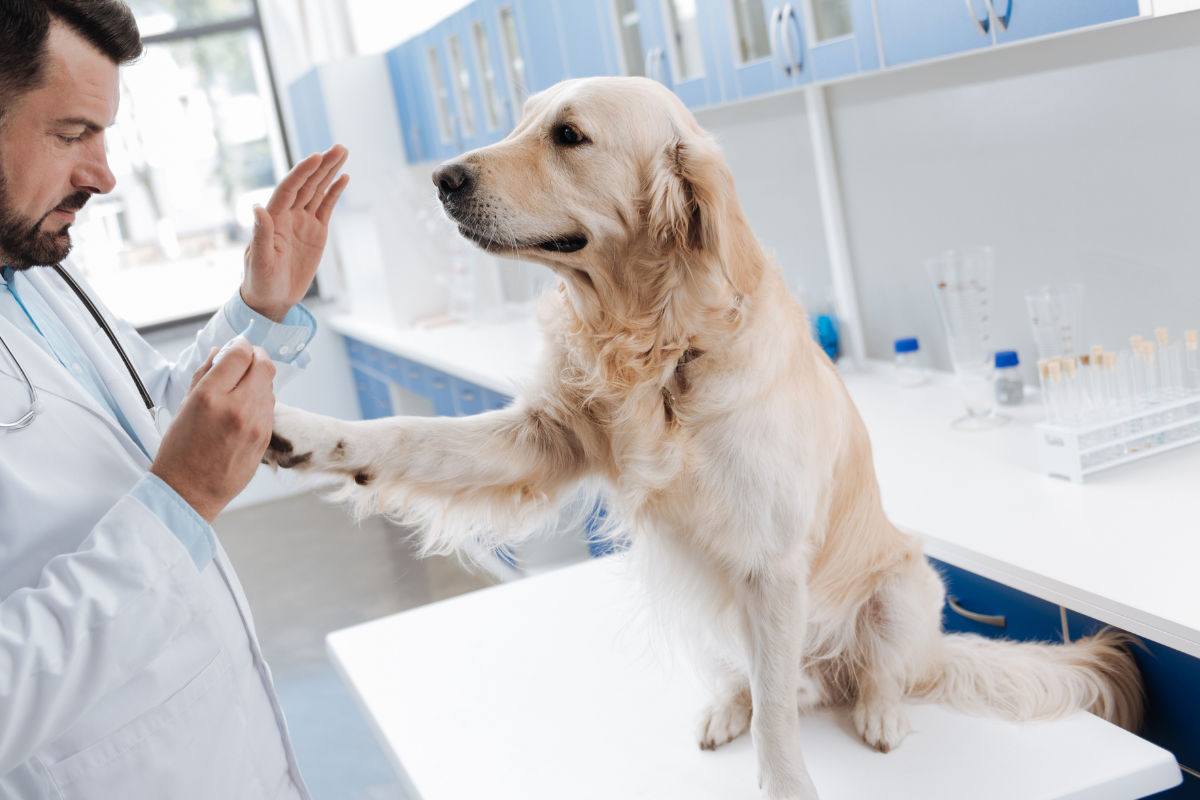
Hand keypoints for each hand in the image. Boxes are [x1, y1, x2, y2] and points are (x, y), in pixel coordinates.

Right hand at [151, 341, 276, 521]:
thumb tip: (219, 351)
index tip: (237, 346)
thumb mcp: (184, 406)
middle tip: (246, 359)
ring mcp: (255, 424)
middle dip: (256, 356)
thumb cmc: (180, 450)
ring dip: (259, 379)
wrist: (189, 491)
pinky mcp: (265, 438)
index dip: (241, 344)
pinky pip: (270, 407)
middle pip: (264, 364)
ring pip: (270, 385)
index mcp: (210, 396)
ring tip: (240, 387)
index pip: (240, 353)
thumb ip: (204, 374)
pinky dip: (261, 399)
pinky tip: (245, 407)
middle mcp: (237, 407)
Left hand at [241, 145, 349, 321]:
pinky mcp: (316, 232)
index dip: (302, 172)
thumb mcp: (259, 262)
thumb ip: (261, 235)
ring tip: (343, 153)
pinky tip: (343, 178)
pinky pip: (326, 207)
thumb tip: (257, 209)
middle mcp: (288, 214)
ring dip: (330, 172)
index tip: (316, 157)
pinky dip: (335, 192)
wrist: (272, 298)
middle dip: (322, 165)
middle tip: (338, 148)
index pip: (289, 188)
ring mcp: (303, 222)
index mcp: (273, 218)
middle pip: (307, 184)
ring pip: (318, 191)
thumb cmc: (260, 282)